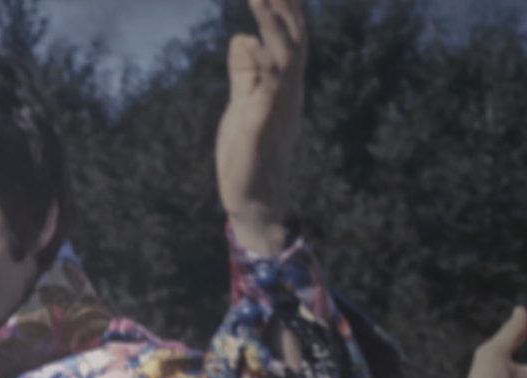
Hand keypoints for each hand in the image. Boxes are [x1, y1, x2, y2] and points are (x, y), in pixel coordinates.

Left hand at [218, 0, 308, 257]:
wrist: (255, 201)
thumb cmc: (249, 153)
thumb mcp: (242, 105)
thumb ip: (245, 73)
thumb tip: (242, 37)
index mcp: (284, 84)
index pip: (290, 37)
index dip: (285, 7)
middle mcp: (289, 91)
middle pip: (293, 39)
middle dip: (284, 6)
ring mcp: (278, 108)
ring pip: (283, 58)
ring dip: (272, 27)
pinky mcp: (262, 128)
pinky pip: (267, 91)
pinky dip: (261, 66)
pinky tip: (249, 42)